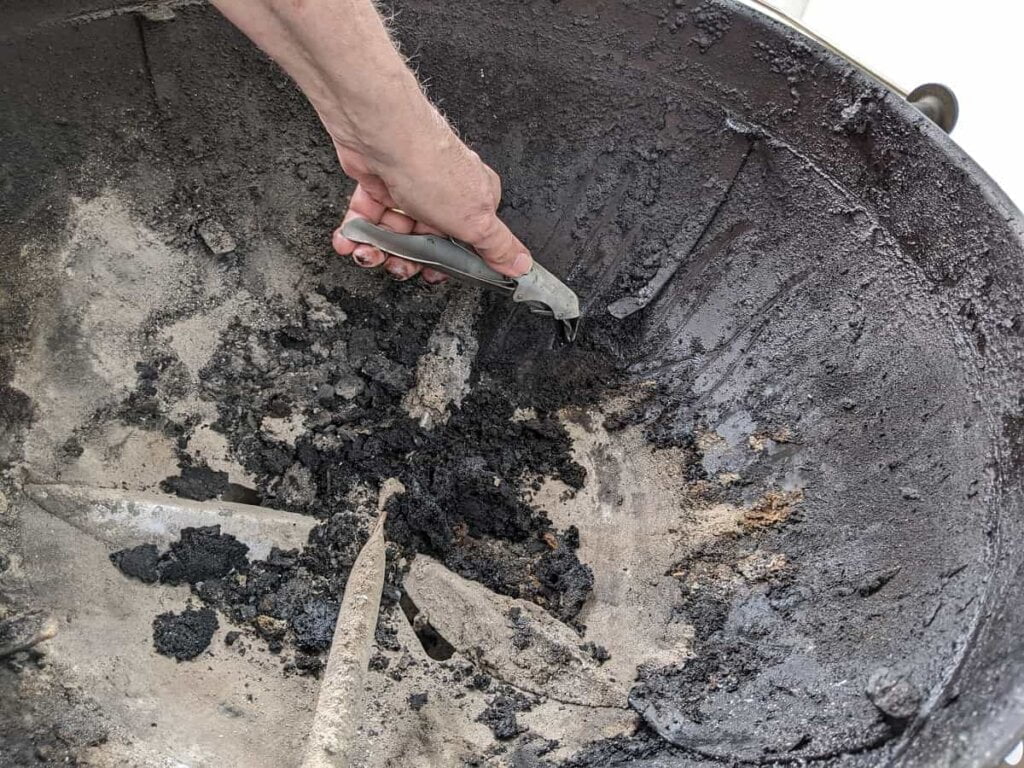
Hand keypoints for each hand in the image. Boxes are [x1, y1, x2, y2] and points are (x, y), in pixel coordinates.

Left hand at [330, 135, 532, 282]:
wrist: (382, 135)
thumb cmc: (430, 167)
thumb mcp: (475, 220)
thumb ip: (498, 245)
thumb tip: (521, 264)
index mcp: (474, 200)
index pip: (466, 242)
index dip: (447, 262)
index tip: (433, 273)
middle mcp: (442, 192)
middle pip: (425, 242)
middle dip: (407, 260)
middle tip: (398, 266)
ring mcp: (408, 188)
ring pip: (392, 233)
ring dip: (376, 250)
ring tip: (366, 252)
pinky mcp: (377, 183)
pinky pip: (366, 218)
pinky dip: (355, 233)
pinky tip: (349, 240)